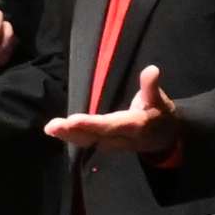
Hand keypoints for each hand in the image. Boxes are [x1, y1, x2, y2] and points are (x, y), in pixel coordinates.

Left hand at [46, 64, 177, 154]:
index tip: (73, 120)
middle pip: (94, 136)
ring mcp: (112, 144)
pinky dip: (71, 137)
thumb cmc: (159, 114)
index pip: (110, 125)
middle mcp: (120, 138)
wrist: (165, 137)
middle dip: (73, 132)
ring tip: (50, 129)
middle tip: (51, 126)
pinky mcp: (105, 144)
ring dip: (67, 136)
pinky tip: (56, 131)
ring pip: (87, 141)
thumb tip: (151, 69)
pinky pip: (86, 142)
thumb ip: (151, 86)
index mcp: (134, 126)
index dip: (92, 124)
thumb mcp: (159, 100)